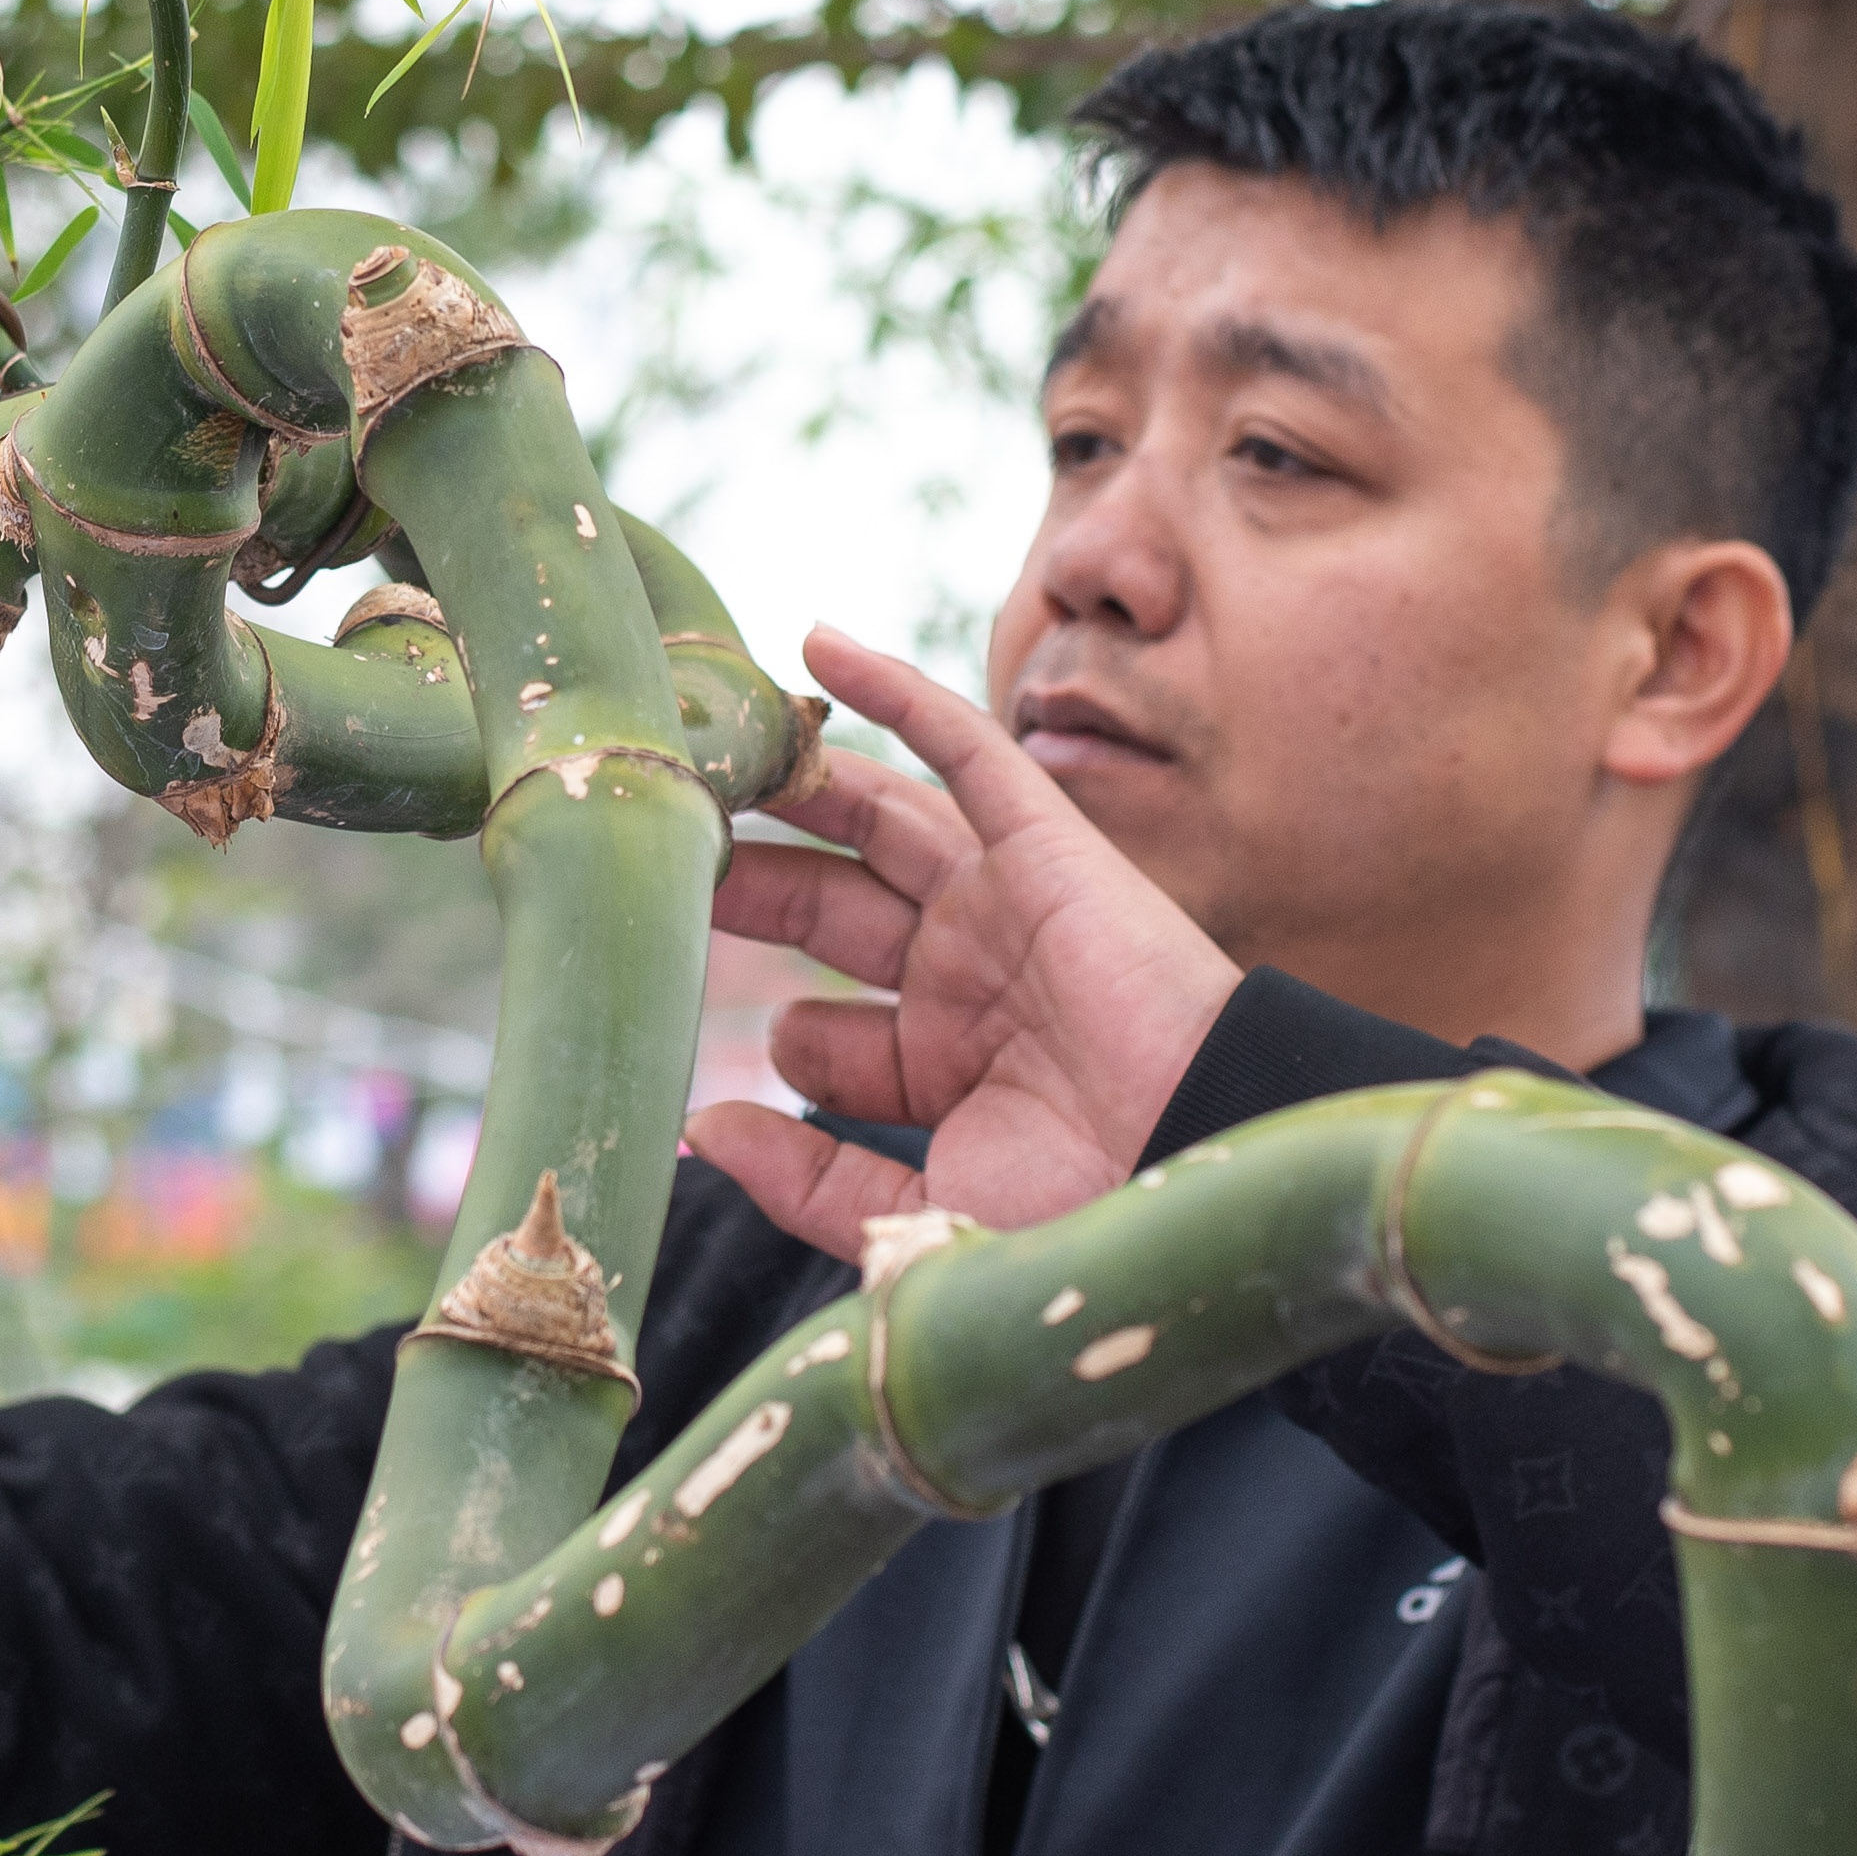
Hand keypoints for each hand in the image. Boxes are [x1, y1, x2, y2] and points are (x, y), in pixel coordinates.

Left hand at [683, 625, 1246, 1260]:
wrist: (1194, 1156)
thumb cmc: (1084, 1207)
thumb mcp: (924, 1212)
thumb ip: (812, 1181)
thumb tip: (706, 1131)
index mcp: (943, 1067)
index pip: (827, 1038)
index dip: (771, 1040)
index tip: (681, 1040)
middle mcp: (965, 977)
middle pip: (830, 911)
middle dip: (748, 887)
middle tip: (661, 853)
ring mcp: (1000, 904)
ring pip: (877, 820)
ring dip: (796, 786)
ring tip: (713, 749)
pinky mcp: (1043, 841)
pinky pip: (962, 748)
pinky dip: (896, 692)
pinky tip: (816, 644)